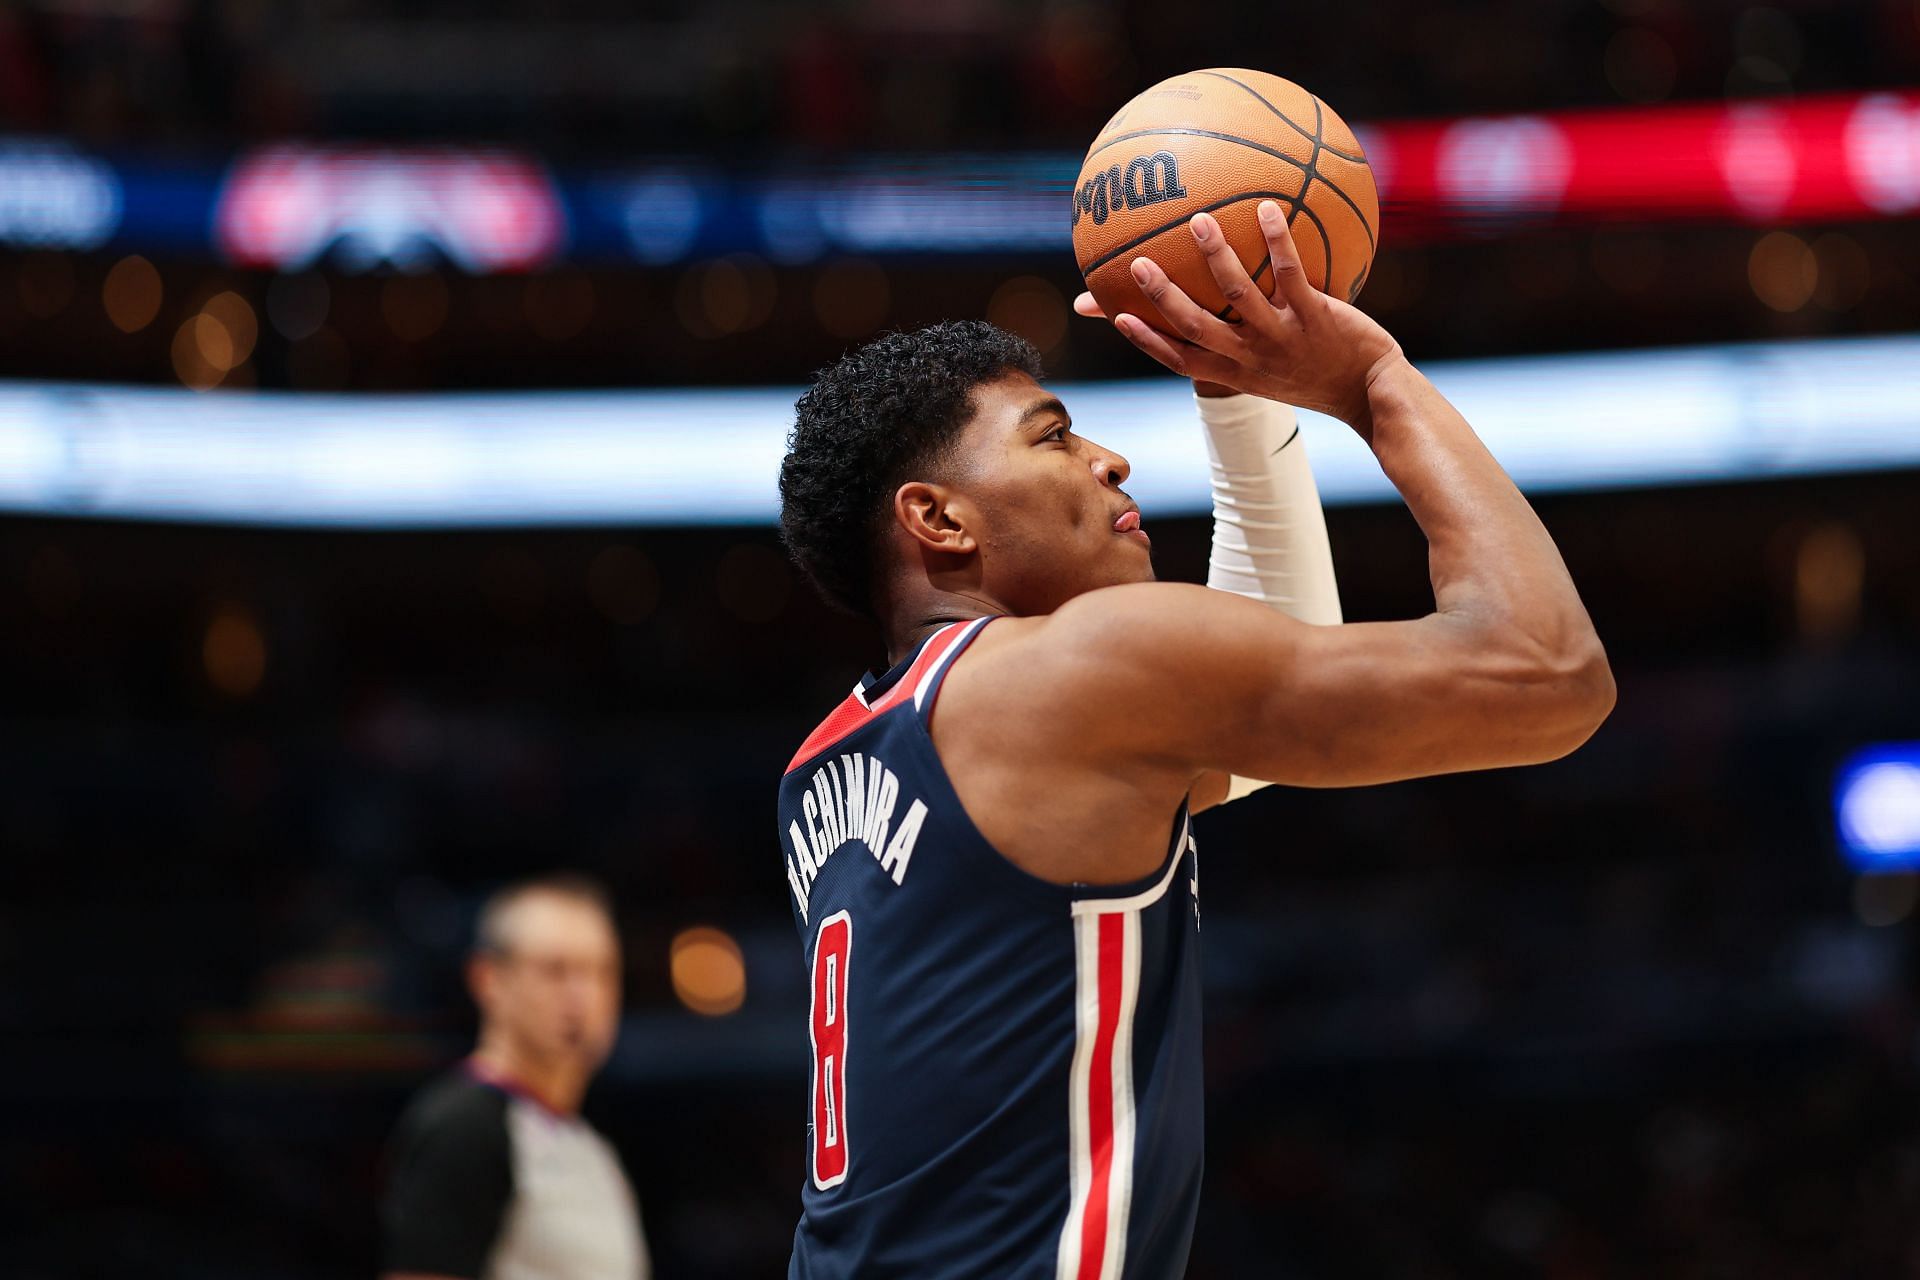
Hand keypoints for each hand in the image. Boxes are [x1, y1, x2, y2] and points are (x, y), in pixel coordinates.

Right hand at [1090, 202, 1403, 427]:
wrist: (1371, 394)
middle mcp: (1252, 357)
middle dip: (1162, 296)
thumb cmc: (1319, 376)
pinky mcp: (1315, 317)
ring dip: (1215, 256)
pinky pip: (1290, 273)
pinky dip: (1277, 240)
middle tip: (1138, 262)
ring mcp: (1281, 337)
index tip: (1116, 315)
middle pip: (1195, 326)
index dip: (1146, 340)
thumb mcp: (1274, 373)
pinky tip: (1267, 208)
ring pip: (1237, 295)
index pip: (1180, 360)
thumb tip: (1230, 315)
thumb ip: (1245, 347)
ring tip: (1198, 220)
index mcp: (1236, 372)